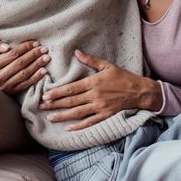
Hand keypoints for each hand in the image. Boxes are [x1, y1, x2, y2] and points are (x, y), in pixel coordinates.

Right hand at [0, 38, 49, 94]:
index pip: (13, 54)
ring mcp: (5, 86)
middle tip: (44, 49)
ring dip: (37, 65)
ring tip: (46, 58)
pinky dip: (36, 78)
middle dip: (34, 55)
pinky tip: (44, 71)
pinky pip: (25, 84)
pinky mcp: (10, 92)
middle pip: (20, 63)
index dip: (25, 48)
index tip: (35, 43)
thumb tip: (7, 47)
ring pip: (24, 74)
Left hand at [38, 50, 161, 130]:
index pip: (70, 89)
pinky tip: (69, 128)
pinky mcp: (105, 116)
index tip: (46, 95)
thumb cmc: (123, 77)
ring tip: (50, 117)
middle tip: (41, 106)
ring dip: (63, 115)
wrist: (139, 91)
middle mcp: (94, 96)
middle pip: (70, 101)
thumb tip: (76, 52)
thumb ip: (90, 60)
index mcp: (93, 83)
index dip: (57, 92)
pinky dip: (79, 126)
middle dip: (55, 104)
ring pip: (77, 113)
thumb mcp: (106, 65)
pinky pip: (90, 122)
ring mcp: (99, 107)